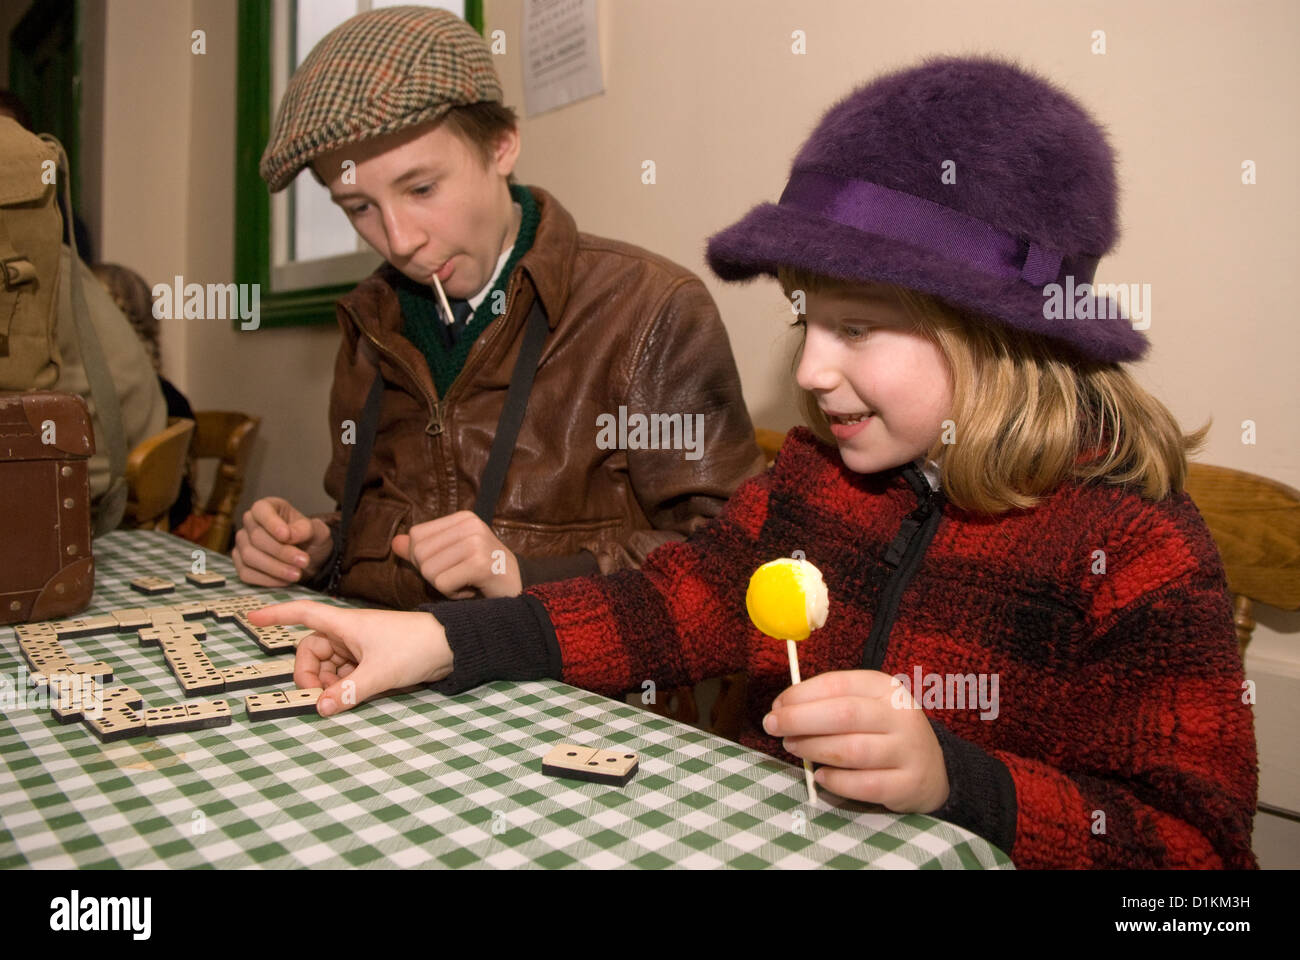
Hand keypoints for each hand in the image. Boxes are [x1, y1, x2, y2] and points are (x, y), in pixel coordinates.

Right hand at [232, 496, 333, 586]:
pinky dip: (266, 580)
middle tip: (303, 561)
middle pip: (256, 538)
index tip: (286, 536)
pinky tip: (285, 581)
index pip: (261, 510)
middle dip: (281, 552)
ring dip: (275, 568)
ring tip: (296, 574)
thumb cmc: (310, 539)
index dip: (272, 523)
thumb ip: (306, 529)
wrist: (309, 558)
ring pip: (249, 557)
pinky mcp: (241, 564)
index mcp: (268, 507)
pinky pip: (246, 573)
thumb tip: (290, 535)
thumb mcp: (317, 530)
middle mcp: (251, 523)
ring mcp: (243, 544)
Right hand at [247, 600, 451, 716]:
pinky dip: (341, 685)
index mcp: (345, 624)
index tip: (251, 617)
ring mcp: (359, 646)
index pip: (302, 613)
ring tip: (339, 697)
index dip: (276, 614)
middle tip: (317, 697)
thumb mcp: (380, 672)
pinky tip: (350, 696)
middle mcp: (348, 633)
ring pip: (327, 665)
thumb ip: (349, 692)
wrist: (452, 646)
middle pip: (311, 650)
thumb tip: (321, 708)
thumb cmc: (416, 647)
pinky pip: (344, 672)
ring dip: (326, 683)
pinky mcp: (371, 659)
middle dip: (308, 673)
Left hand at [392, 511, 521, 598]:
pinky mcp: (479, 564)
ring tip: (467, 583)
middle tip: (460, 578)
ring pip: (429, 571)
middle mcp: (470, 525)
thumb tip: (395, 543)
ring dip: (444, 587)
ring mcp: (476, 543)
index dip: (425, 559)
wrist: (521, 592)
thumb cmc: (483, 577)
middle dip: (434, 575)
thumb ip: (422, 550)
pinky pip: (442, 584)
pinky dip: (453, 595)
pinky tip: (473, 590)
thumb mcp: (452, 557)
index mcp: (463, 518)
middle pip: (419, 554)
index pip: (416, 536)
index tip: (453, 566)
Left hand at [762, 670, 949, 812]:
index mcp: (885, 688)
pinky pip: (865, 785)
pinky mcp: (907, 784)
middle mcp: (900, 715)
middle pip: (843, 715)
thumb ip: (829, 703)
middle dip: (800, 720)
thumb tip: (782, 708)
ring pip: (852, 750)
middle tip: (772, 726)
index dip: (801, 694)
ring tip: (793, 748)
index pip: (838, 684)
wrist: (932, 769)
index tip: (776, 705)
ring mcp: (907, 751)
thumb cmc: (884, 732)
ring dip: (814, 749)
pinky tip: (821, 776)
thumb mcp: (866, 705)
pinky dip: (837, 781)